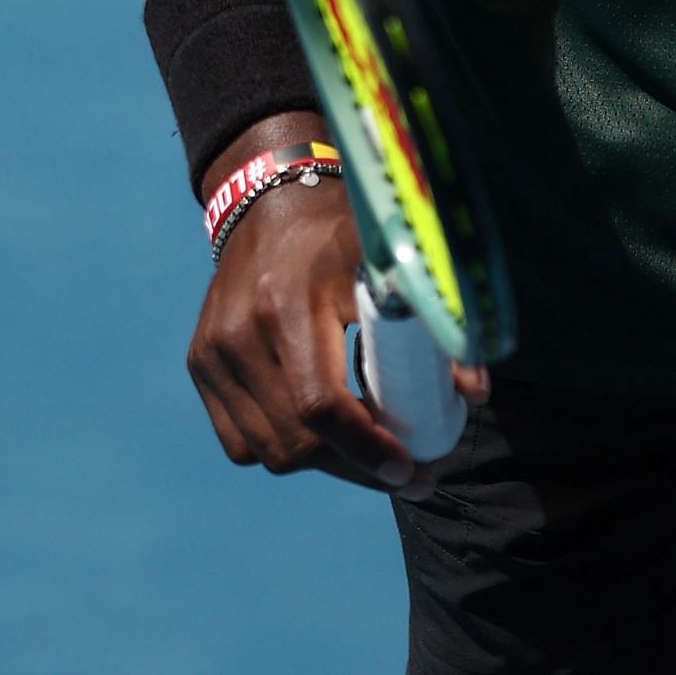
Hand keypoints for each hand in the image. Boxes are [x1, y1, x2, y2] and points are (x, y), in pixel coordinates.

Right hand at [188, 127, 489, 492]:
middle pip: (295, 441)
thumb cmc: (336, 231)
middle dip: (355, 468)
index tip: (410, 470)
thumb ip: (431, 324)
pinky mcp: (200, 365)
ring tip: (366, 450)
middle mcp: (240, 335)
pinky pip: (240, 441)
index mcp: (287, 304)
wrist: (268, 202)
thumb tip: (474, 395)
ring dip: (321, 462)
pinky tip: (318, 431)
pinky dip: (282, 447)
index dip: (367, 449)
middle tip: (405, 472)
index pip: (320, 406)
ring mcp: (212, 354)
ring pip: (267, 450)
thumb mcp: (387, 263)